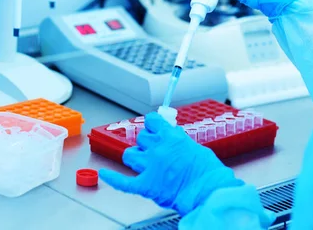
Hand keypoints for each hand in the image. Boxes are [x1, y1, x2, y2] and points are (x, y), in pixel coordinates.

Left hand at [99, 112, 242, 215]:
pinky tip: (105, 174)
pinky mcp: (145, 185)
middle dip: (147, 143)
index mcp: (172, 137)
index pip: (153, 121)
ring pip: (130, 155)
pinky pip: (123, 181)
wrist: (207, 191)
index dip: (152, 124)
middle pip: (142, 138)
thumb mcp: (196, 148)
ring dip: (135, 157)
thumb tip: (174, 138)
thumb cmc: (207, 172)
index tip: (153, 126)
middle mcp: (158, 149)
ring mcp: (150, 166)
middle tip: (154, 149)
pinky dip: (113, 178)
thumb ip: (181, 142)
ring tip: (141, 162)